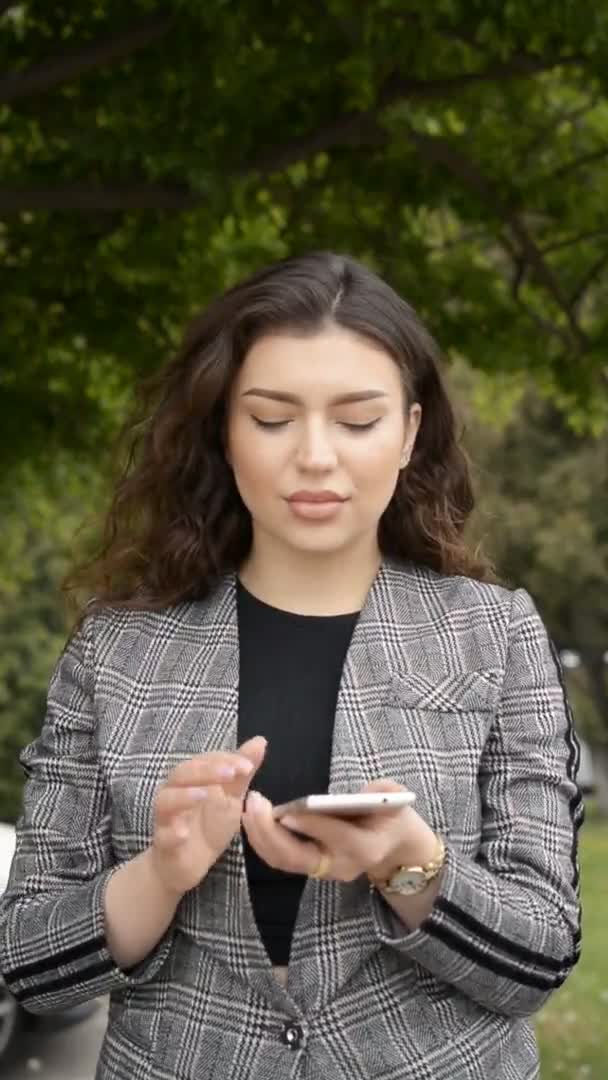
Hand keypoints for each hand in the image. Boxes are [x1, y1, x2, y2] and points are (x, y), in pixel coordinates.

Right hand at [149, 735, 266, 896]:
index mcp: (192, 778)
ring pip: (166, 801)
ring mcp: (166, 818)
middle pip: (183, 774)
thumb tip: (260, 740)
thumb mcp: (231, 798)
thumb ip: (242, 772)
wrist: (186, 865)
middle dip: (206, 771)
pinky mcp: (163, 843)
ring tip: (205, 795)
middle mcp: (174, 792)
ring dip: (184, 796)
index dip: (226, 759)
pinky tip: (183, 833)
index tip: (248, 765)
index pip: (205, 760)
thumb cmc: (208, 826)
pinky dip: (172, 832)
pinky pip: (163, 836)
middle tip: (230, 773)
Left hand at [242, 778, 436, 882]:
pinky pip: (281, 858)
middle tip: (254, 804)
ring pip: (284, 861)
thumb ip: (384, 794)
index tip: (284, 810)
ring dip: (261, 837)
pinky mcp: (310, 866)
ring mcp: (323, 870)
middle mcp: (340, 865)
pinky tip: (252, 818)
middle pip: (299, 856)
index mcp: (365, 848)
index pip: (334, 836)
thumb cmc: (394, 818)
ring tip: (248, 808)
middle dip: (272, 833)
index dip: (309, 824)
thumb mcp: (396, 800)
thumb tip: (363, 793)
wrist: (395, 849)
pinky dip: (264, 841)